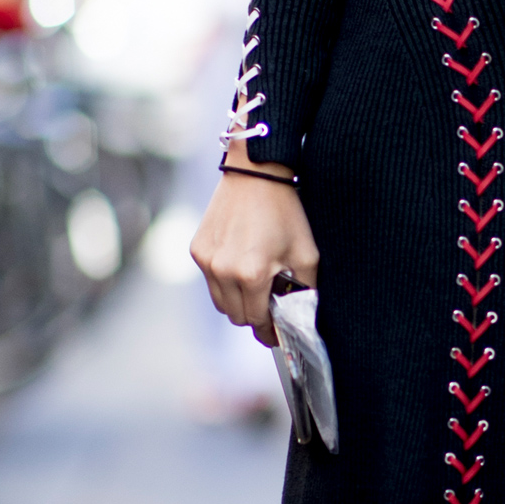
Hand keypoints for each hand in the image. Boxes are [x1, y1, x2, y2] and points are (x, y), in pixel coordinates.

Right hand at [190, 161, 318, 347]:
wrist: (255, 174)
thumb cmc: (285, 213)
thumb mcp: (307, 253)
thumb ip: (305, 290)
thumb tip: (300, 317)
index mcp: (251, 275)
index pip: (257, 321)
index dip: (269, 329)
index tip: (277, 330)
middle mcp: (224, 271)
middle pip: (236, 317)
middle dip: (254, 316)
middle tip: (269, 304)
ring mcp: (207, 261)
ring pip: (220, 303)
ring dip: (237, 301)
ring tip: (255, 284)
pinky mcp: (197, 250)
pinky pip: (211, 281)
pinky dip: (224, 281)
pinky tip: (240, 263)